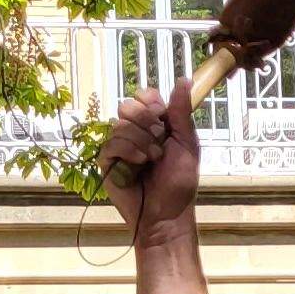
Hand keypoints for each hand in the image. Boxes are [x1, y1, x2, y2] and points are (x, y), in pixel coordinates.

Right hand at [99, 79, 201, 235]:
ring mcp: (120, 147)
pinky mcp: (107, 163)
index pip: (144, 96)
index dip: (150, 102)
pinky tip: (139, 164)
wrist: (166, 214)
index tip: (162, 117)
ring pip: (120, 124)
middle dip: (146, 122)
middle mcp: (135, 132)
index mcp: (154, 125)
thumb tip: (184, 79)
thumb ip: (181, 112)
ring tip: (152, 160)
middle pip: (129, 105)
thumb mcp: (187, 143)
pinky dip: (127, 151)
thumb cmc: (179, 183)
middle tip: (160, 141)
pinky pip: (110, 143)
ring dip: (140, 141)